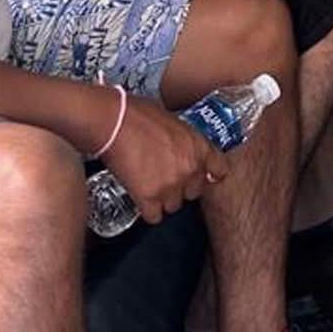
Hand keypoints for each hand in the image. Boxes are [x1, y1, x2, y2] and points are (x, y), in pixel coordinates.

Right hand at [99, 95, 225, 224]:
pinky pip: (154, 216)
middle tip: (163, 178)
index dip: (208, 175)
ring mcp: (171, 185)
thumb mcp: (175, 122)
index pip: (219, 171)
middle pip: (193, 193)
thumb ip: (185, 142)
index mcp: (200, 147)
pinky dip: (146, 210)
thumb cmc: (138, 115)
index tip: (200, 177)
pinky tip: (139, 198)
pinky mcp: (149, 197)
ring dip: (162, 200)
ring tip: (147, 185)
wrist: (112, 121)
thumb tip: (183, 151)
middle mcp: (191, 169)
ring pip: (173, 206)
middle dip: (180, 187)